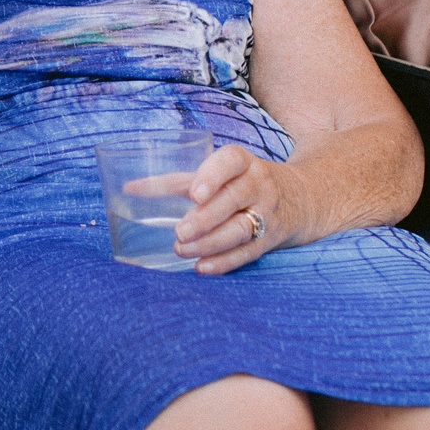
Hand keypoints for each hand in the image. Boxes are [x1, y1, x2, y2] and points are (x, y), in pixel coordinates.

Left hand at [173, 145, 294, 274]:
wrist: (301, 199)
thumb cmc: (242, 183)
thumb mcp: (219, 175)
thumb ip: (178, 182)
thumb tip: (128, 189)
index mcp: (244, 163)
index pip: (231, 161)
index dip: (212, 176)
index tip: (194, 194)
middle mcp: (259, 185)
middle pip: (233, 199)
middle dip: (205, 218)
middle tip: (179, 232)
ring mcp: (268, 213)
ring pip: (240, 229)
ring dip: (210, 242)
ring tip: (181, 249)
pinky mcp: (271, 239)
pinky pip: (248, 252)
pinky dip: (224, 262)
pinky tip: (202, 267)